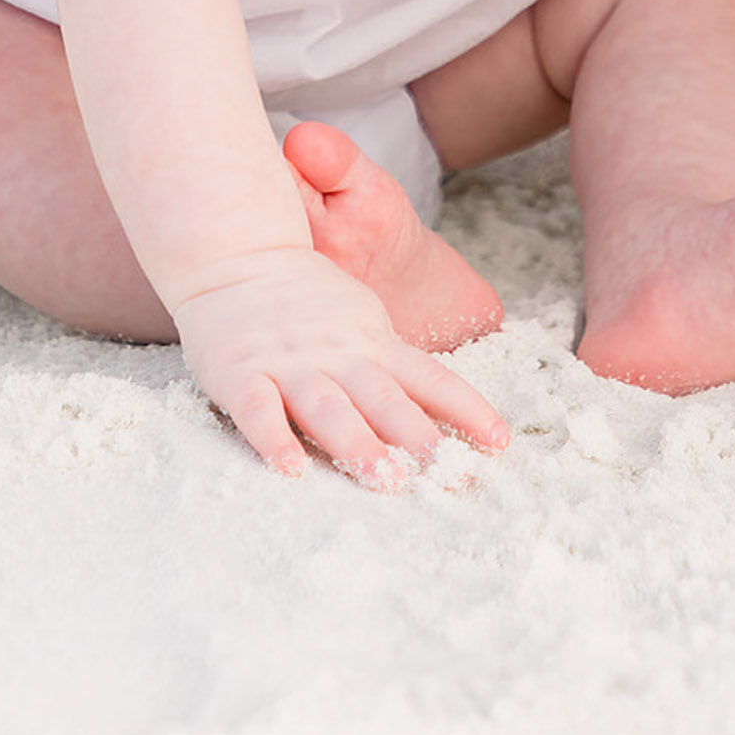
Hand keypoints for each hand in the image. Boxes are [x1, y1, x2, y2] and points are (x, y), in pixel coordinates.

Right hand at [172, 249, 508, 481]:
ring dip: (356, 443)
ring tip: (384, 479)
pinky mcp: (239, 373)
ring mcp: (287, 363)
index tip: (499, 442)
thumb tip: (444, 414)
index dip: (465, 408)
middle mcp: (336, 354)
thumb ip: (393, 364)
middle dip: (417, 436)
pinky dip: (274, 439)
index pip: (428, 376)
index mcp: (371, 343)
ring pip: (327, 406)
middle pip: (383, 398)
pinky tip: (290, 469)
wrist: (236, 256)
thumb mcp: (361, 320)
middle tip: (447, 472)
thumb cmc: (306, 301)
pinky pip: (258, 409)